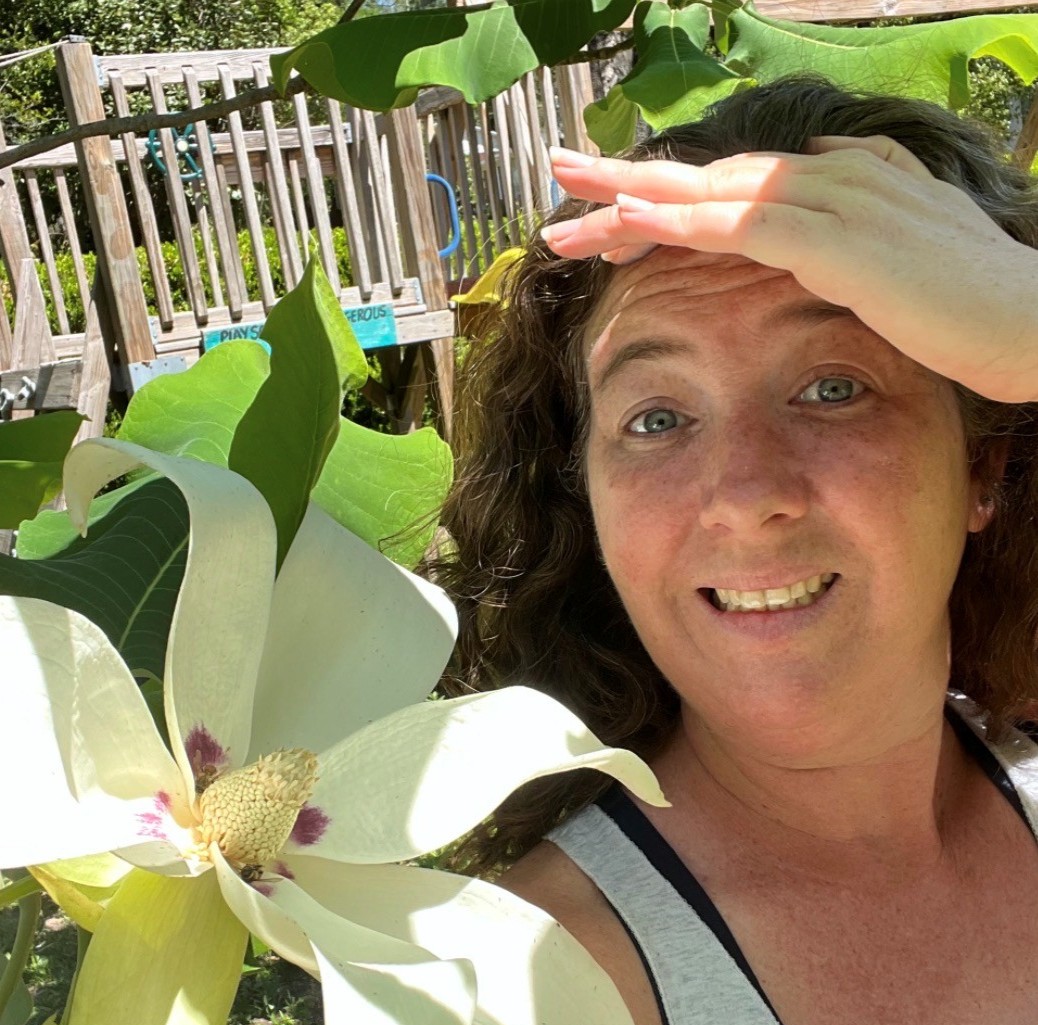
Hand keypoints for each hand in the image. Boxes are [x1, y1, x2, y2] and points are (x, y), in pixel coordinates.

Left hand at [543, 138, 1037, 403]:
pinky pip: (735, 226)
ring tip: (564, 196)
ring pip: (706, 193)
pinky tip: (624, 223)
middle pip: (707, 175)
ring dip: (629, 194)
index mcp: (844, 183)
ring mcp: (831, 202)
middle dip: (629, 177)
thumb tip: (825, 194)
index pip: (738, 186)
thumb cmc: (974, 307)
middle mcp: (830, 178)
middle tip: (562, 172)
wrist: (1029, 321)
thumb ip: (864, 226)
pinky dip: (676, 222)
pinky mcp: (832, 239)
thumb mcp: (909, 261)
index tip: (616, 214)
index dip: (673, 198)